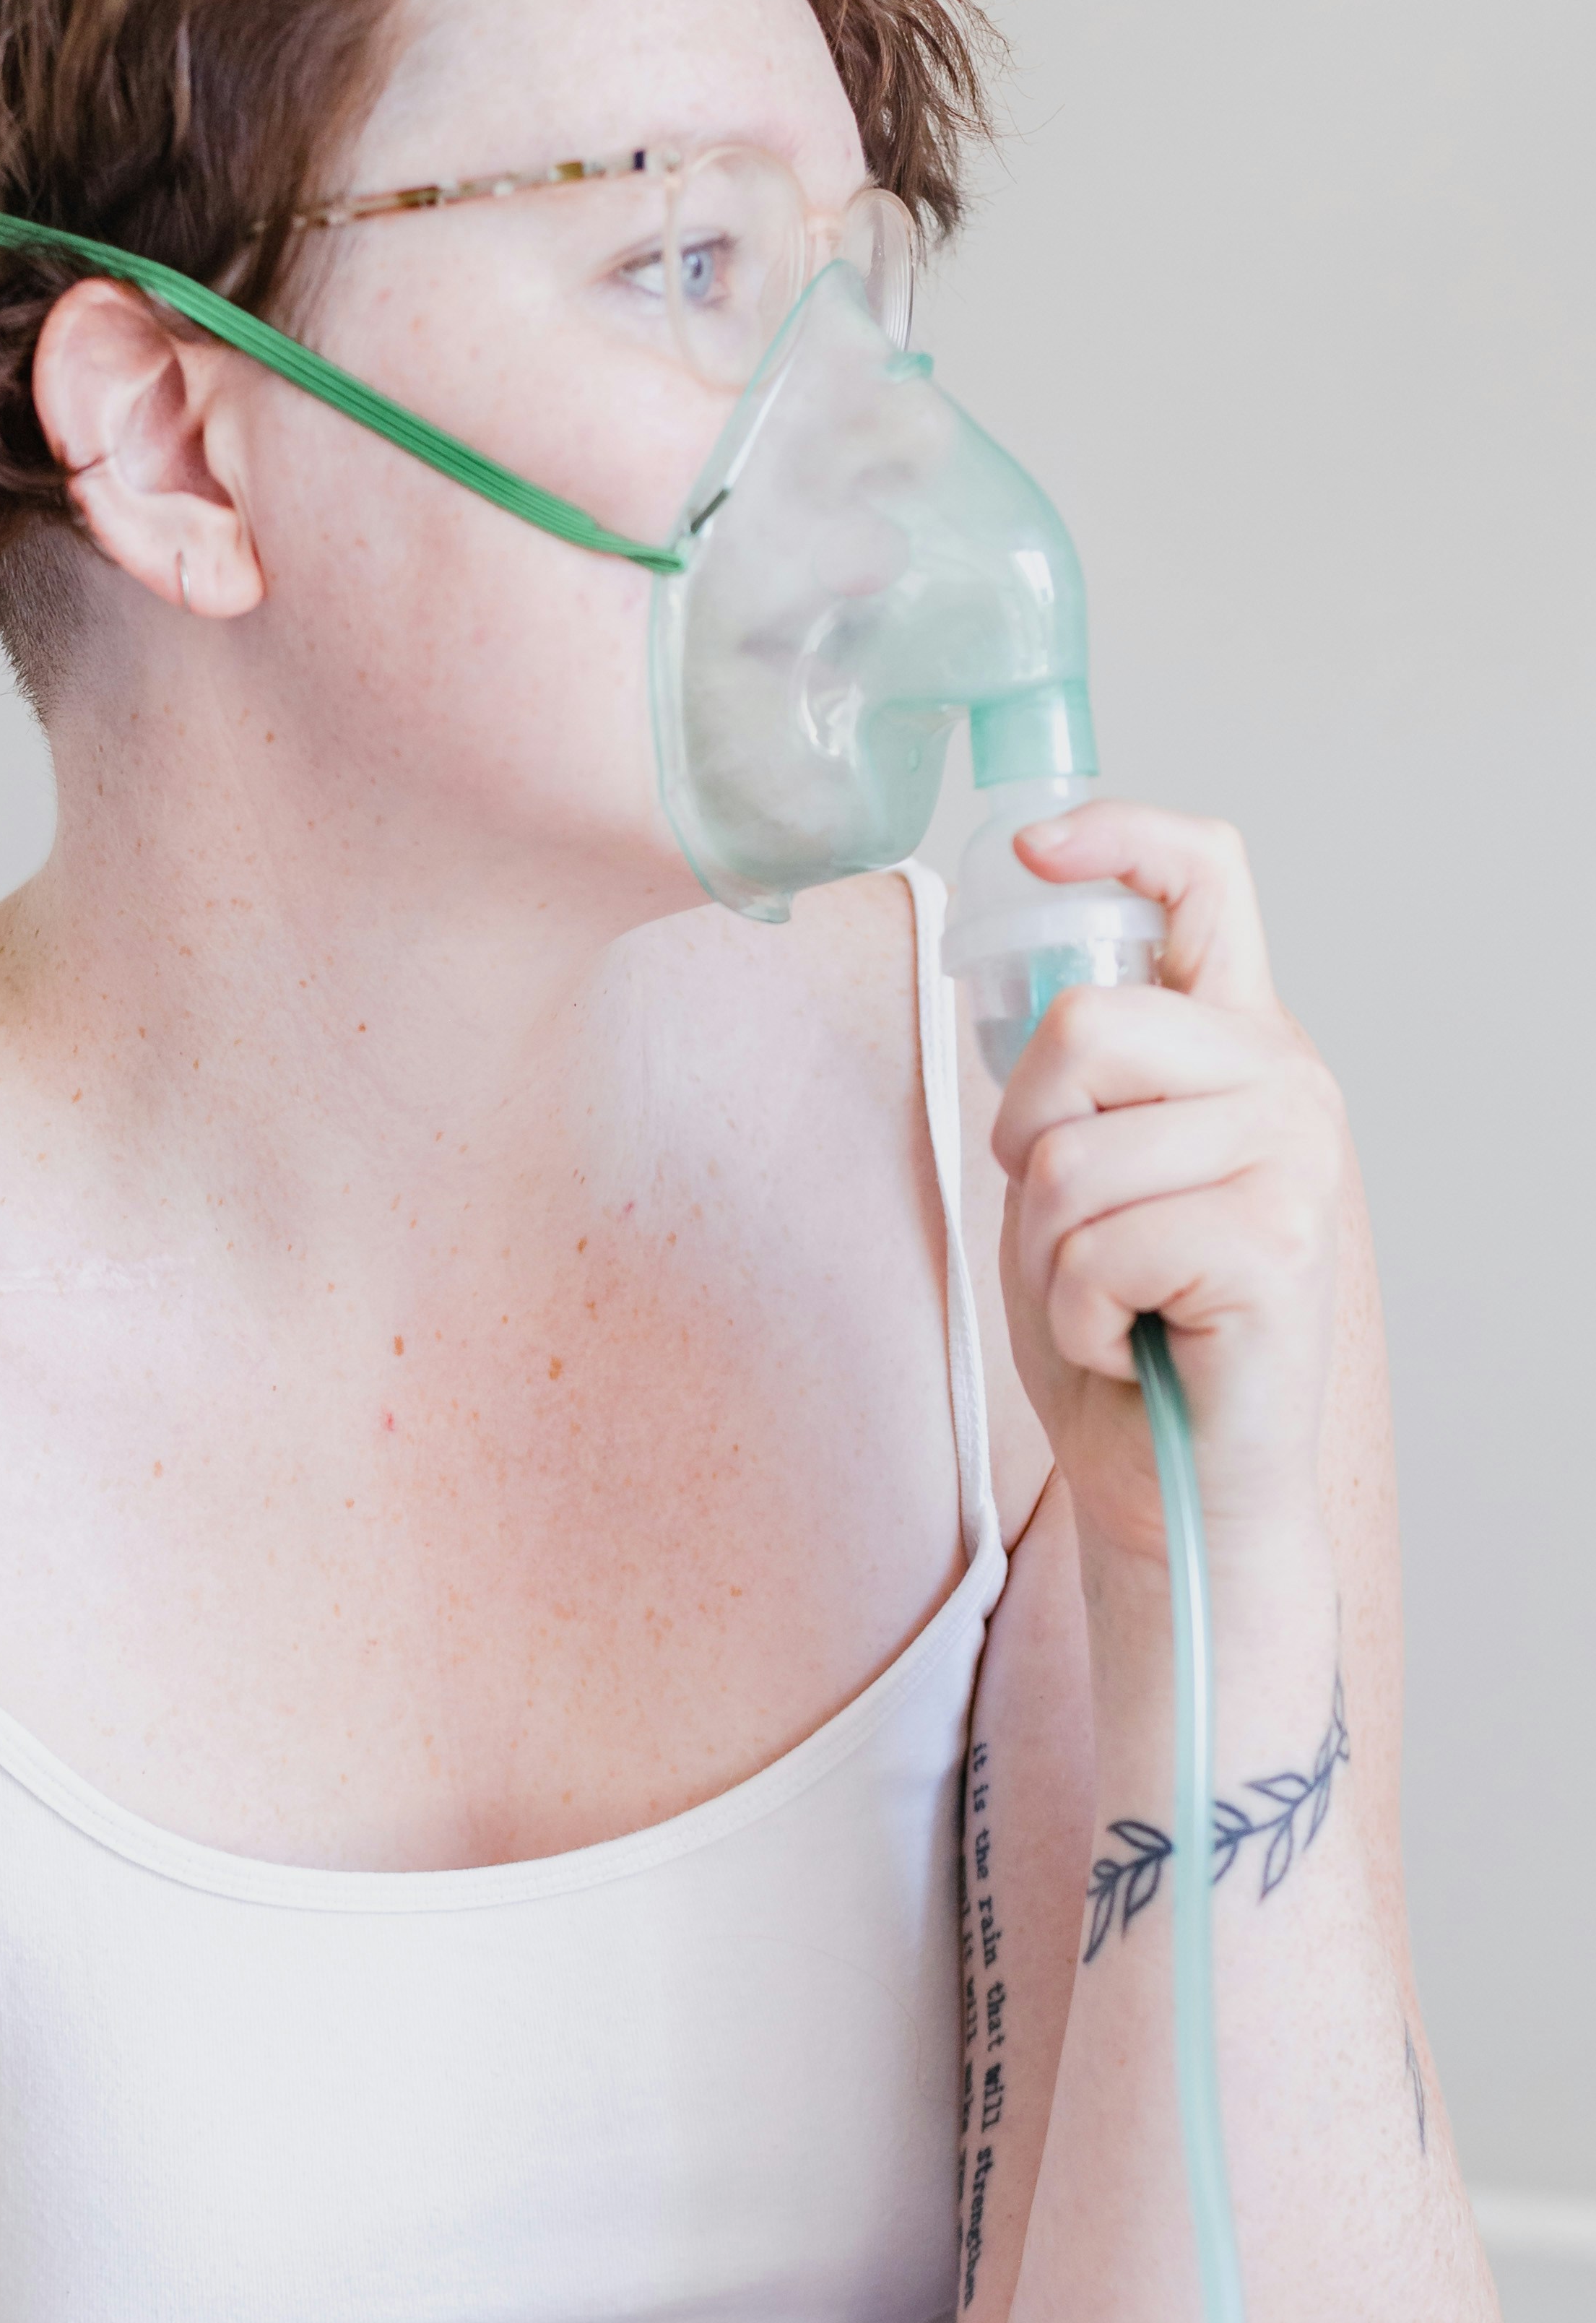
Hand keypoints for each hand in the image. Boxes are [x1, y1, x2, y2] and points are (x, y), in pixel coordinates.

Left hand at [989, 805, 1346, 1570]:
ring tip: (1108, 1298)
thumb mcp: (1082, 1172)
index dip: (1122, 836)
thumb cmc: (1124, 1326)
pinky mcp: (1277, 1242)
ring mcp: (1295, 1156)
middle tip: (1065, 1221)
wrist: (1181, 1486)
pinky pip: (1097, 1246)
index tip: (1035, 845)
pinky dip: (1077, 1313)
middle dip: (1027, 1134)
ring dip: (1050, 1253)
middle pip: (1084, 1023)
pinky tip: (1131, 1340)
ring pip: (1072, 1156)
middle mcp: (1285, 1078)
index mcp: (1238, 1039)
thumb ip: (1081, 1084)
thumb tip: (1030, 1003)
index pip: (1208, 878)